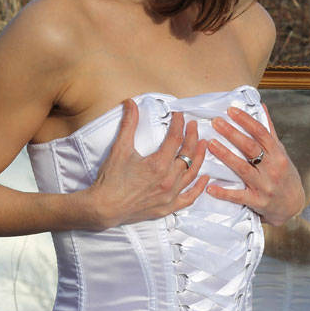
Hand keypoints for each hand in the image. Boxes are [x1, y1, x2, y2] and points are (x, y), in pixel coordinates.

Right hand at [83, 100, 208, 228]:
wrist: (104, 208)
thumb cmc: (111, 179)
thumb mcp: (120, 148)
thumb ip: (128, 124)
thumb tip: (130, 103)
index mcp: (158, 164)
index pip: (175, 139)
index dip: (178, 124)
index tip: (179, 115)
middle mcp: (168, 180)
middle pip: (188, 154)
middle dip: (192, 137)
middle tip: (193, 126)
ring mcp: (170, 195)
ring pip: (192, 173)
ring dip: (199, 157)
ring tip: (203, 144)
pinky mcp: (168, 207)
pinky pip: (189, 197)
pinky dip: (199, 188)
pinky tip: (205, 178)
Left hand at [206, 104, 304, 225]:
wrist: (293, 205)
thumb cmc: (285, 176)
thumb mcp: (280, 153)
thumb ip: (269, 132)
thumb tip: (261, 108)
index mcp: (278, 154)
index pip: (261, 133)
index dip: (246, 120)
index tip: (231, 110)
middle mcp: (272, 168)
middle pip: (251, 148)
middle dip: (232, 133)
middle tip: (216, 122)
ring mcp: (264, 185)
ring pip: (242, 168)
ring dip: (225, 155)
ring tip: (210, 143)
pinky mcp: (257, 201)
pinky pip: (238, 196)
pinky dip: (224, 192)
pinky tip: (210, 186)